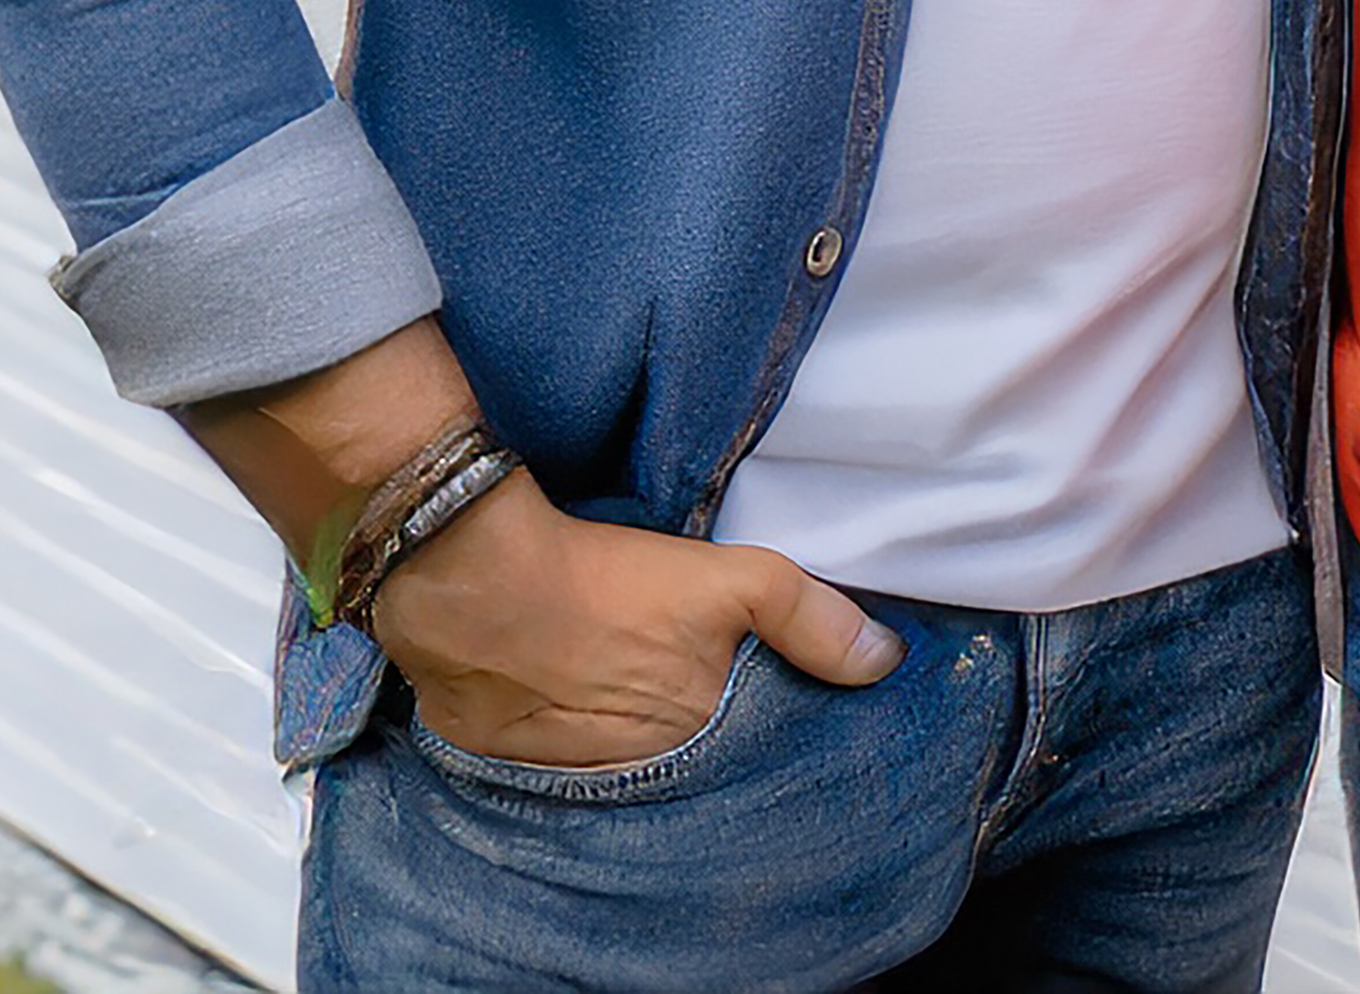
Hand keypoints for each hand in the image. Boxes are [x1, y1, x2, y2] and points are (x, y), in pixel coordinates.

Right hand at [365, 478, 898, 766]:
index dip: (756, 735)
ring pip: (621, 772)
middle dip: (697, 744)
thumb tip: (884, 660)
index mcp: (696, 742)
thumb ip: (808, 617)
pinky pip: (554, 768)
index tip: (756, 711)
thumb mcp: (728, 581)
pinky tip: (569, 705)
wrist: (475, 581)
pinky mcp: (508, 766)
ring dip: (631, 745)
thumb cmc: (604, 580)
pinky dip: (569, 745)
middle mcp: (637, 779)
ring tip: (625, 696)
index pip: (746, 759)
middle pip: (684, 768)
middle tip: (686, 697)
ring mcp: (568, 778)